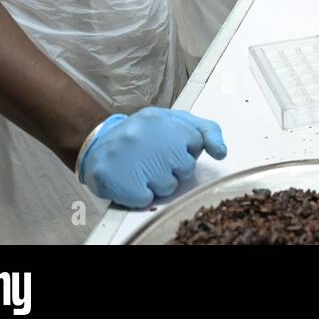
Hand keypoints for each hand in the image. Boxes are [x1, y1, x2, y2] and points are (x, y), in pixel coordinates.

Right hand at [78, 108, 226, 207]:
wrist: (96, 145)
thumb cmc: (144, 134)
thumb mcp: (174, 122)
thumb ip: (204, 131)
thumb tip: (222, 152)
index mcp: (162, 118)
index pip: (196, 142)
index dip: (186, 150)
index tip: (171, 146)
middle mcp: (146, 134)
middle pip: (185, 168)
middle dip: (174, 169)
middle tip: (155, 160)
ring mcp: (130, 156)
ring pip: (168, 187)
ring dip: (158, 184)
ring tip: (143, 171)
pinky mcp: (118, 179)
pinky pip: (147, 199)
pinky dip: (141, 195)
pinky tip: (132, 181)